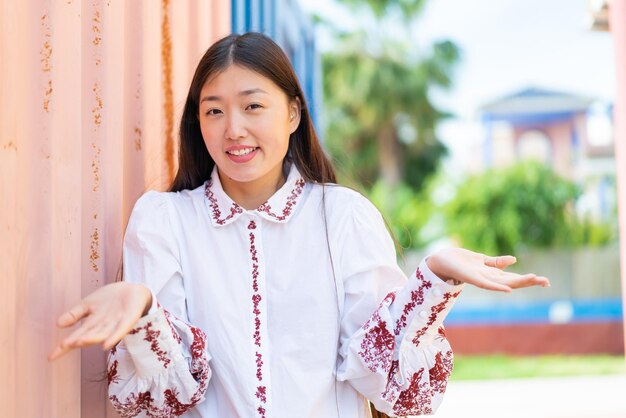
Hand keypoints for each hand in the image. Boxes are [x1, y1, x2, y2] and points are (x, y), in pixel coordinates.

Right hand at [48, 282, 151, 360]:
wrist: (132, 290)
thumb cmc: (110, 299)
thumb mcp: (88, 304)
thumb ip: (74, 314)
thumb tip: (58, 324)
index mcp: (92, 324)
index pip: (76, 336)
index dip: (64, 347)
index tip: (50, 357)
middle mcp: (103, 327)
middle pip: (89, 336)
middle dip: (78, 341)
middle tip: (65, 345)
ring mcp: (116, 324)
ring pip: (103, 333)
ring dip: (92, 338)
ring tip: (80, 342)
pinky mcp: (129, 319)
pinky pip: (121, 329)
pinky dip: (114, 336)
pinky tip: (107, 345)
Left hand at [426, 248, 549, 292]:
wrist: (442, 261)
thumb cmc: (461, 261)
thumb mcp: (482, 260)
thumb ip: (496, 262)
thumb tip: (514, 260)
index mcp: (492, 274)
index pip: (514, 277)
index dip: (529, 279)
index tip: (546, 281)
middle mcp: (489, 278)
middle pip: (513, 280)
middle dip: (529, 281)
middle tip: (546, 281)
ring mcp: (481, 278)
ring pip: (503, 282)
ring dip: (518, 282)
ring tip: (533, 279)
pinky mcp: (472, 277)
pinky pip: (486, 284)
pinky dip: (497, 287)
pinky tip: (508, 289)